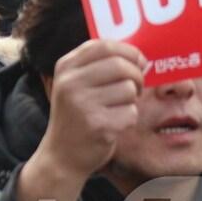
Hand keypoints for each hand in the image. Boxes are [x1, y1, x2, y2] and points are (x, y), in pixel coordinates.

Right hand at [17, 39, 145, 200]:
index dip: (128, 51)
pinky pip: (131, 112)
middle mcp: (70, 83)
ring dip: (132, 100)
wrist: (62, 155)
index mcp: (65, 68)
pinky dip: (129, 119)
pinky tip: (114, 124)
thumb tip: (139, 56)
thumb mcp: (75, 84)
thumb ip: (98, 65)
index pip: (104, 45)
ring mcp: (82, 104)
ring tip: (118, 108)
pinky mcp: (97, 124)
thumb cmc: (77, 116)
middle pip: (121, 65)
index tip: (137, 62)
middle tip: (135, 88)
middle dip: (137, 76)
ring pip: (129, 89)